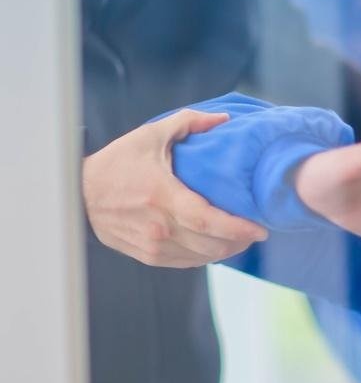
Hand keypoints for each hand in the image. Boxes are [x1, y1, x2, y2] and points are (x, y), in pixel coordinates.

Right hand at [83, 110, 268, 266]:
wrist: (78, 193)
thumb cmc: (116, 164)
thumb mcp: (151, 136)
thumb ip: (189, 123)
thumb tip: (224, 119)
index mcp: (162, 197)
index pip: (208, 221)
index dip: (238, 228)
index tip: (260, 229)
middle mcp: (159, 227)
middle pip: (211, 244)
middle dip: (239, 241)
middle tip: (254, 231)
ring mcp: (153, 245)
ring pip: (202, 257)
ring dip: (226, 250)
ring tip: (240, 239)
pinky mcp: (148, 255)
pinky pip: (187, 263)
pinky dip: (205, 256)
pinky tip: (215, 246)